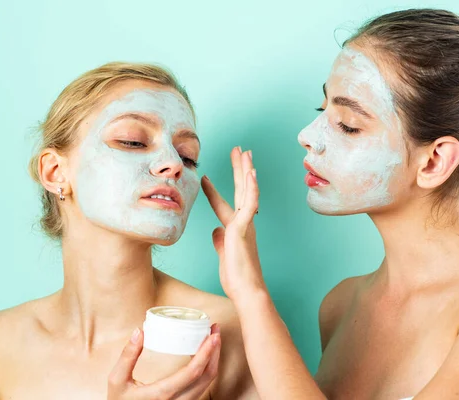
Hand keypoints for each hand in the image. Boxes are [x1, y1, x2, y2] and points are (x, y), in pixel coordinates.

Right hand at [107, 325, 220, 398]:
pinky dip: (206, 370)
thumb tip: (140, 331)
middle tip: (216, 331)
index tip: (213, 335)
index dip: (206, 353)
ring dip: (213, 360)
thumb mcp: (117, 381)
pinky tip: (204, 355)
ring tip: (212, 339)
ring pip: (207, 384)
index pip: (192, 373)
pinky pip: (201, 387)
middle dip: (215, 352)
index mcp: (161, 394)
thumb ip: (127, 356)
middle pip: (207, 378)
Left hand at [201, 146, 263, 302]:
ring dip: (246, 170)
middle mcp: (244, 223)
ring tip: (244, 152)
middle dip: (239, 169)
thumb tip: (215, 230)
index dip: (215, 190)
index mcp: (236, 229)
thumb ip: (220, 240)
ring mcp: (246, 224)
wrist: (247, 291)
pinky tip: (251, 173)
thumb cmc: (237, 277)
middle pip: (241, 190)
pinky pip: (250, 204)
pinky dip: (251, 188)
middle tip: (240, 150)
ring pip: (247, 191)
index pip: (224, 204)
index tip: (207, 177)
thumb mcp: (223, 255)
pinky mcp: (245, 228)